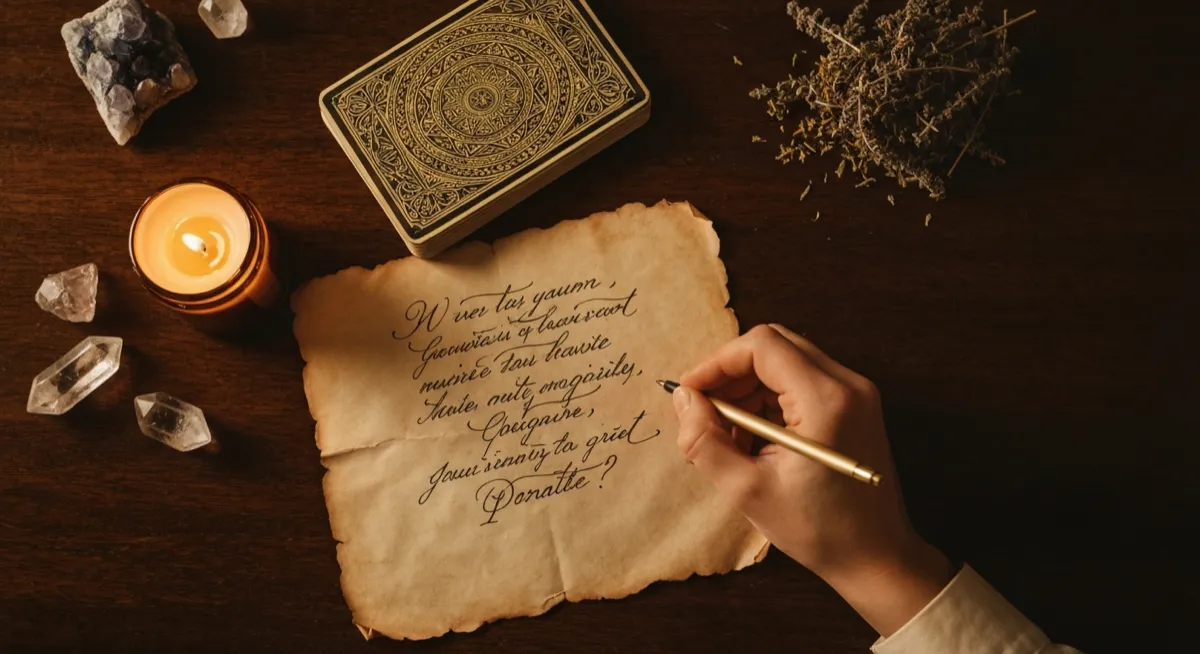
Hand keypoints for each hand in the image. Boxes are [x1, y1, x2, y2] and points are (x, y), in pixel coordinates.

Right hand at [672, 324, 953, 635]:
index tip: (689, 393)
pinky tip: (754, 440)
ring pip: (786, 361)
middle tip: (704, 412)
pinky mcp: (856, 406)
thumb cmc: (818, 530)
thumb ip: (706, 440)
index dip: (716, 363)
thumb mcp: (747, 490)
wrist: (876, 557)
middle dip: (730, 374)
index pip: (761, 346)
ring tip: (728, 437)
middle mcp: (848, 384)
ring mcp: (857, 393)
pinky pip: (802, 382)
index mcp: (825, 400)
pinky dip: (770, 401)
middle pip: (774, 346)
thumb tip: (683, 400)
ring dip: (748, 389)